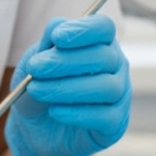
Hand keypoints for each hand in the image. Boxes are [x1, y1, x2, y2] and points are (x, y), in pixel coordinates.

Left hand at [4, 15, 130, 155]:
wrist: (35, 129)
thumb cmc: (41, 86)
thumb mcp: (35, 61)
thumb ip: (47, 42)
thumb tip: (58, 26)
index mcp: (99, 43)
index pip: (104, 28)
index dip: (83, 30)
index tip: (57, 38)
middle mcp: (116, 66)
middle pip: (104, 56)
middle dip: (65, 61)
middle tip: (36, 68)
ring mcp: (119, 95)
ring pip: (106, 87)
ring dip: (67, 88)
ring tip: (37, 90)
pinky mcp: (115, 123)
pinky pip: (104, 116)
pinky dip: (76, 113)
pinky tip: (54, 111)